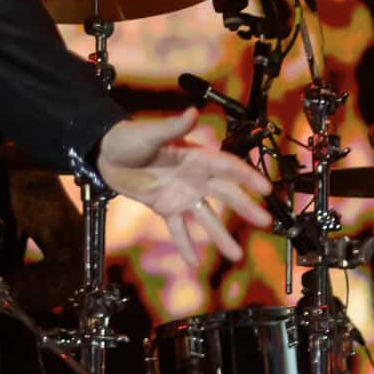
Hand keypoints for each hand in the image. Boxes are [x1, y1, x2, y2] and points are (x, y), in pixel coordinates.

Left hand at [95, 111, 272, 263]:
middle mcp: (194, 177)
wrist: (106, 154)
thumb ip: (173, 126)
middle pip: (226, 194)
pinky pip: (178, 228)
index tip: (267, 189)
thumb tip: (192, 111)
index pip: (229, 168)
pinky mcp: (165, 207)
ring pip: (206, 217)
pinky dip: (186, 244)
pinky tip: (194, 261)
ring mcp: (181, 194)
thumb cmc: (129, 137)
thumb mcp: (151, 133)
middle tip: (265, 222)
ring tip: (236, 254)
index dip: (249, 177)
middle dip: (246, 208)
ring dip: (220, 235)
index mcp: (196, 157)